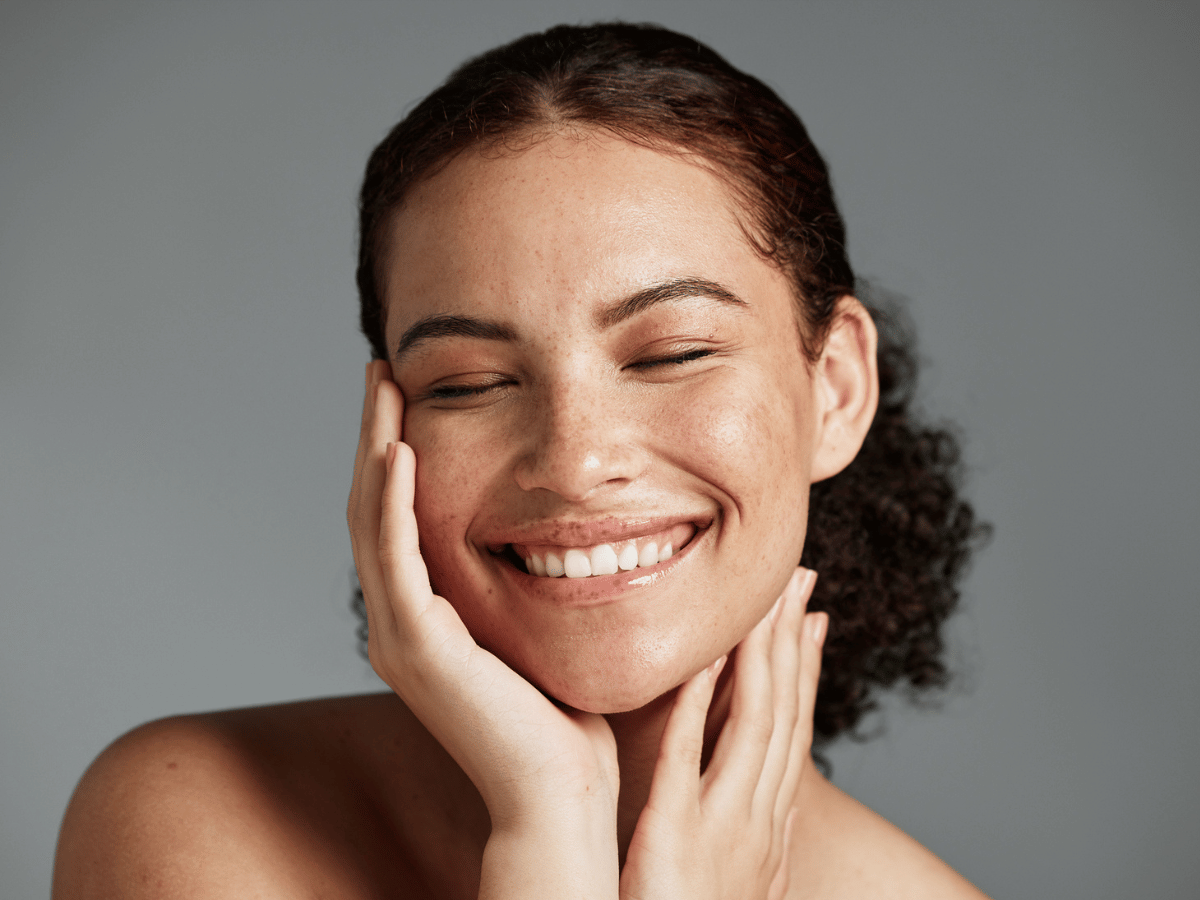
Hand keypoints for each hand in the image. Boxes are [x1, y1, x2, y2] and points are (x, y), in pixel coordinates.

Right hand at [347, 362, 620, 895]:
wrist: (563, 791)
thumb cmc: (568, 713)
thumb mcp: (548, 621)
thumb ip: (539, 572)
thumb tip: (572, 521)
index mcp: (425, 615)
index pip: (399, 515)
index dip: (398, 450)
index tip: (411, 391)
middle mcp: (399, 621)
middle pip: (374, 506)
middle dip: (376, 433)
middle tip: (383, 370)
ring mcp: (401, 635)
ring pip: (372, 521)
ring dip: (374, 448)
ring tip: (382, 386)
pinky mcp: (417, 648)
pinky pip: (394, 561)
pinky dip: (393, 503)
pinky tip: (400, 450)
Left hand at [619, 568, 824, 899]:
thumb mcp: (734, 870)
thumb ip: (741, 819)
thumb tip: (757, 781)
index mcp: (768, 821)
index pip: (793, 727)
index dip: (804, 668)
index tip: (810, 615)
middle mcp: (758, 817)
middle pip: (784, 712)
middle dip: (793, 642)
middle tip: (800, 580)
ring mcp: (723, 824)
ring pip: (754, 723)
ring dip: (761, 656)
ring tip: (764, 599)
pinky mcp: (675, 834)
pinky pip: (688, 757)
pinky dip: (696, 705)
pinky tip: (698, 661)